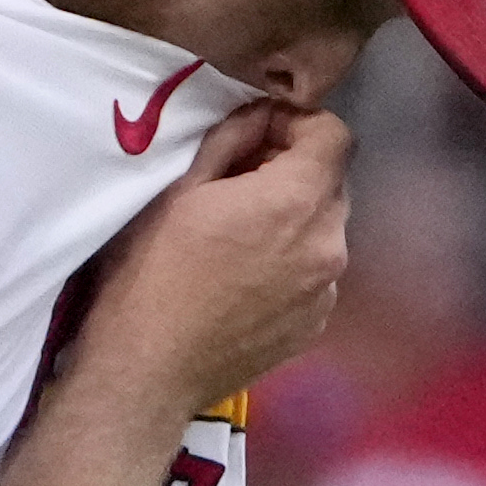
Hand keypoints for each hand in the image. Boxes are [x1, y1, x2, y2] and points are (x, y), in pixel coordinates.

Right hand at [76, 102, 348, 423]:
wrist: (150, 369)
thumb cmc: (153, 272)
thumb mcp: (181, 188)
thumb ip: (232, 140)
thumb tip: (260, 115)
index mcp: (296, 201)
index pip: (335, 135)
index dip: (299, 124)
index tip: (261, 134)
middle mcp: (329, 244)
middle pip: (331, 183)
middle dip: (295, 171)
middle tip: (242, 183)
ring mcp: (326, 290)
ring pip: (325, 231)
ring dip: (294, 219)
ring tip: (242, 236)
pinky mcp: (315, 325)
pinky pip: (316, 275)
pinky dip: (292, 263)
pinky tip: (246, 279)